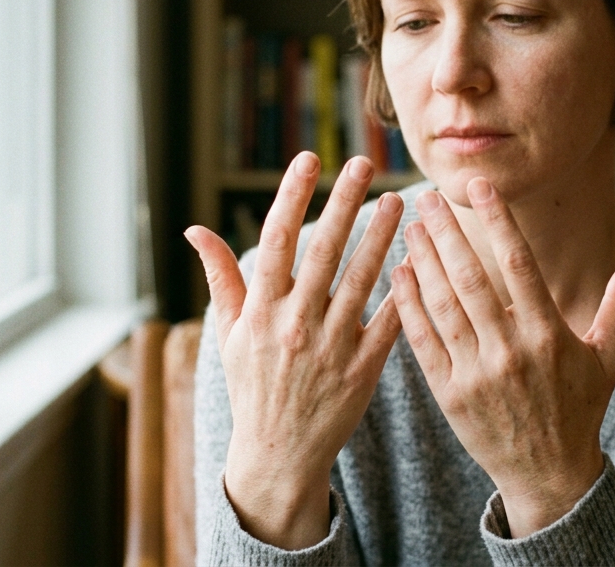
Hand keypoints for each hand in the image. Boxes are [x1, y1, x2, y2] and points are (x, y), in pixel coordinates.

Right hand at [185, 153, 403, 549]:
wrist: (278, 455)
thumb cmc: (252, 387)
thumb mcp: (230, 334)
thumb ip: (221, 278)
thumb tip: (196, 230)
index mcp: (261, 312)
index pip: (276, 241)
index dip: (292, 196)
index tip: (309, 159)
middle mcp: (294, 325)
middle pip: (323, 251)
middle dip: (343, 202)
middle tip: (363, 163)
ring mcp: (330, 348)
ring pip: (361, 280)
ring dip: (381, 236)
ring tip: (399, 200)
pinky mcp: (362, 371)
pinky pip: (387, 323)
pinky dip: (403, 291)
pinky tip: (418, 257)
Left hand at [391, 177, 614, 537]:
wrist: (550, 475)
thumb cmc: (580, 408)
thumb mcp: (607, 355)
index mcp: (549, 335)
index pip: (518, 265)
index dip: (497, 222)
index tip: (479, 187)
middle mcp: (511, 352)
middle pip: (471, 280)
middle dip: (446, 233)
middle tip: (427, 196)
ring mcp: (477, 375)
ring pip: (444, 306)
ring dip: (424, 262)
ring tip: (410, 226)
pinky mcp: (450, 396)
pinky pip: (425, 343)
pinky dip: (409, 307)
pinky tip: (399, 274)